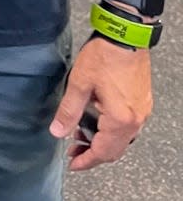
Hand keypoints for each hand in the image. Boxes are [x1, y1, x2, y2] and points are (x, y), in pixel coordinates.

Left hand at [50, 36, 152, 169]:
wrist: (125, 35)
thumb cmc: (104, 55)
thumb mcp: (79, 83)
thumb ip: (69, 111)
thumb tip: (57, 132)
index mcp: (120, 120)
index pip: (103, 152)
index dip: (86, 161)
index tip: (73, 164)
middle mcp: (135, 120)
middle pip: (115, 150)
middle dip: (93, 153)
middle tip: (74, 151)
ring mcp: (142, 111)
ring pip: (122, 139)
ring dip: (103, 141)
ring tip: (82, 134)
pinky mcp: (142, 101)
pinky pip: (128, 126)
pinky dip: (112, 130)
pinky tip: (98, 120)